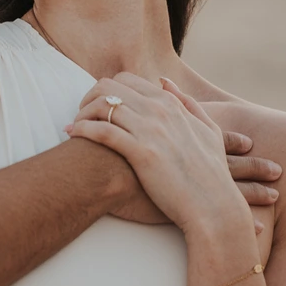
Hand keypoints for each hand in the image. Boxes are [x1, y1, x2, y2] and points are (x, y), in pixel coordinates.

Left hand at [70, 75, 255, 235]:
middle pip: (108, 87)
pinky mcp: (141, 153)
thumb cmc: (210, 174)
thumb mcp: (208, 130)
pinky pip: (102, 131)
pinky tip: (73, 135)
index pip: (126, 80)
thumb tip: (163, 82)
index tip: (96, 107)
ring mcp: (151, 131)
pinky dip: (83, 129)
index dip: (105, 90)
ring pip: (102, 105)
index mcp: (172, 104)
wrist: (213, 206)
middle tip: (80, 116)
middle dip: (88, 98)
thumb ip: (187, 103)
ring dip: (81, 114)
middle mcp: (160, 111)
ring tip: (73, 128)